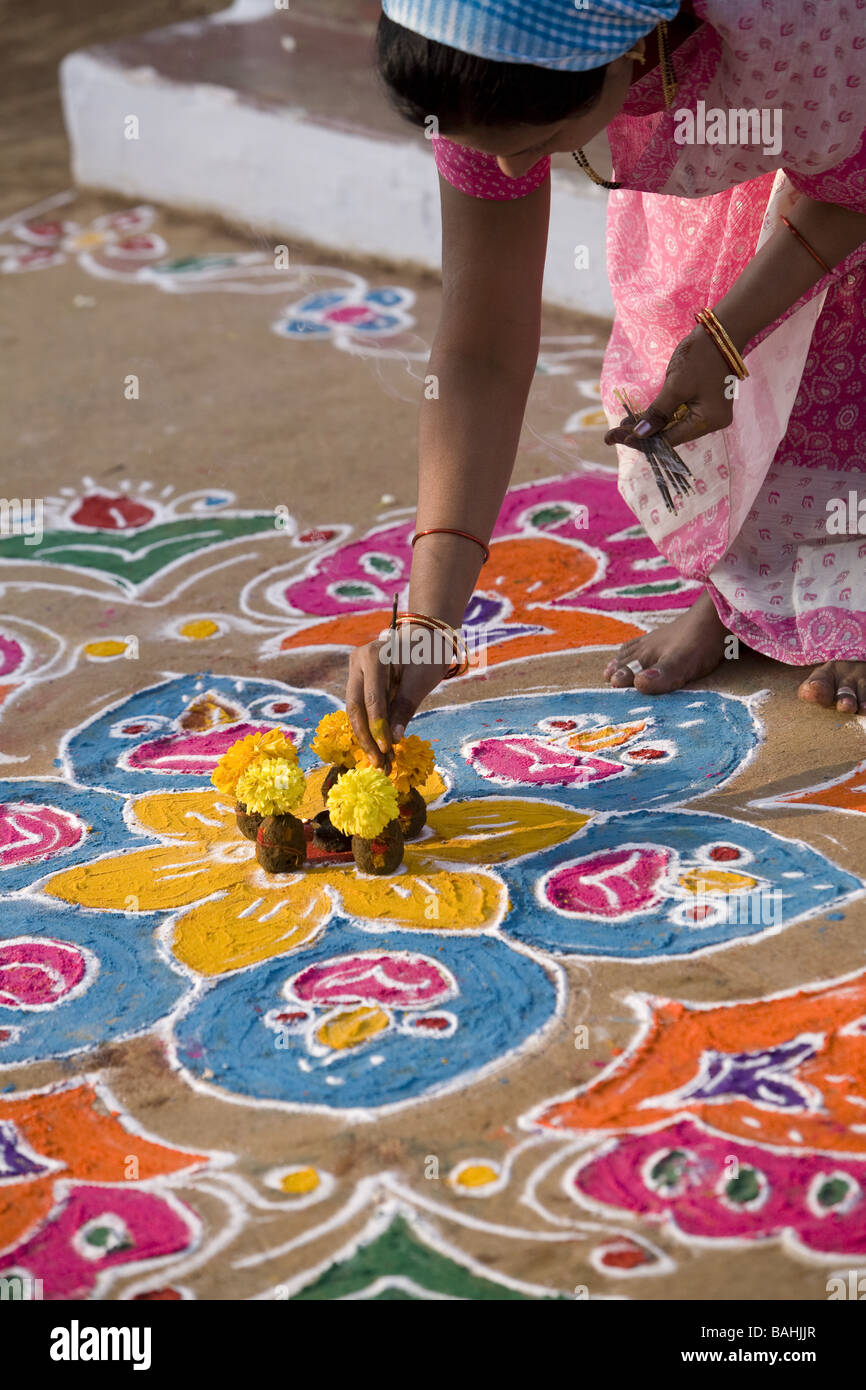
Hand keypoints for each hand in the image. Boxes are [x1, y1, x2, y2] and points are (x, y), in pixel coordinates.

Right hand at [345, 634, 451, 768]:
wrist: (426, 637)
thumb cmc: (427, 655)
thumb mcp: (420, 681)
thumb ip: (405, 708)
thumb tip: (394, 739)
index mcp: (373, 656)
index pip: (372, 699)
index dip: (378, 726)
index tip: (387, 750)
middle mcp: (357, 662)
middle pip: (355, 707)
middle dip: (367, 738)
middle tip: (378, 763)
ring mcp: (355, 671)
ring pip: (355, 711)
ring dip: (366, 738)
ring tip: (380, 762)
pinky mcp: (358, 682)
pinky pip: (361, 709)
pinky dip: (370, 729)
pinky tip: (379, 750)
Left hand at [604, 325, 737, 449]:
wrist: (719, 332)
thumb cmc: (700, 357)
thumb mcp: (675, 387)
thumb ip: (658, 413)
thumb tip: (640, 434)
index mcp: (709, 422)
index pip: (671, 439)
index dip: (644, 440)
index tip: (617, 438)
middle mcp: (712, 422)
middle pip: (671, 435)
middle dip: (643, 434)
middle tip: (613, 436)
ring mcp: (708, 413)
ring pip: (673, 426)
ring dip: (648, 426)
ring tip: (620, 428)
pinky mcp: (703, 403)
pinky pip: (678, 415)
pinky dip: (659, 416)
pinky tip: (638, 419)